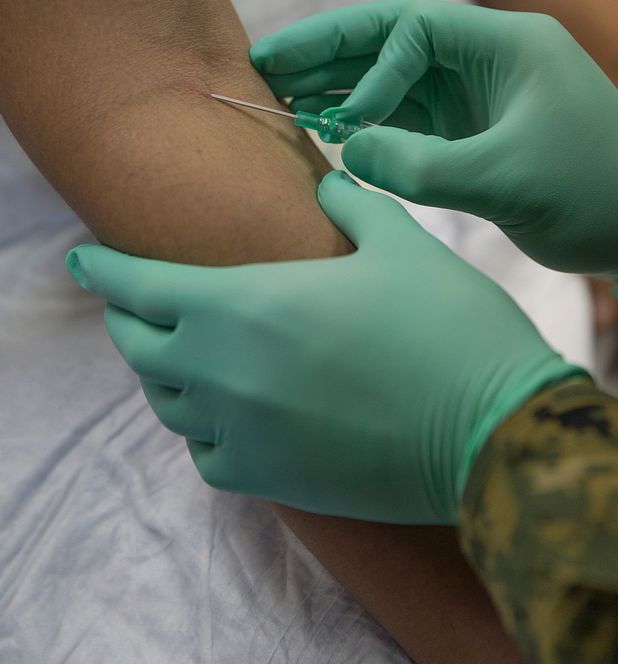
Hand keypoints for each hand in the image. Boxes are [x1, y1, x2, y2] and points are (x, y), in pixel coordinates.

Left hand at [66, 172, 582, 523]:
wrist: (490, 427)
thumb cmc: (446, 324)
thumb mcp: (398, 242)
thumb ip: (350, 204)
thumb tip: (328, 182)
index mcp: (242, 304)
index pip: (137, 285)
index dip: (102, 270)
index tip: (81, 260)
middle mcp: (222, 372)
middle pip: (137, 346)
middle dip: (129, 317)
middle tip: (139, 300)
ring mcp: (241, 432)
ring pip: (168, 403)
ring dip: (166, 372)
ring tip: (184, 351)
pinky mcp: (269, 480)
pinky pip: (206, 455)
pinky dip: (204, 430)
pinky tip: (230, 413)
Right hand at [251, 0, 617, 284]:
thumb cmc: (594, 196)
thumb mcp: (506, 181)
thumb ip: (421, 165)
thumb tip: (348, 147)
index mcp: (508, 44)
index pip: (415, 28)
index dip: (370, 64)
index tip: (350, 117)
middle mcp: (487, 58)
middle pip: (392, 40)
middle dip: (329, 50)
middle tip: (264, 59)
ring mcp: (476, 94)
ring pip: (392, 77)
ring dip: (339, 84)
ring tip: (279, 89)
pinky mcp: (470, 130)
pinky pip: (406, 115)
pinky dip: (366, 120)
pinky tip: (325, 123)